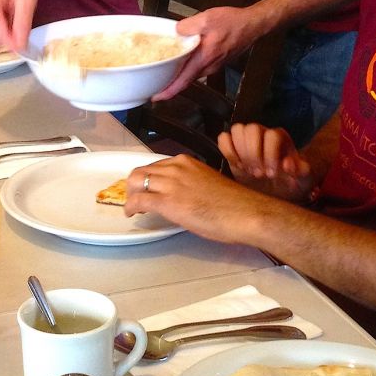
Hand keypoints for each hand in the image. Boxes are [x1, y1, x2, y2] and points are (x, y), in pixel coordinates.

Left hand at [124, 154, 267, 244]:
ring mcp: (171, 183)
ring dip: (131, 195)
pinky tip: (132, 214)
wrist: (244, 212)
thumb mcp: (207, 183)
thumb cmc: (233, 203)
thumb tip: (181, 195)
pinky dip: (131, 207)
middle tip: (137, 199)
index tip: (148, 189)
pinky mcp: (167, 201)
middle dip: (134, 185)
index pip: (156, 165)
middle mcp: (175, 167)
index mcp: (186, 161)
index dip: (148, 178)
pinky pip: (139, 200)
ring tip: (134, 208)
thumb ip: (190, 183)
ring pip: (136, 182)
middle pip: (141, 171)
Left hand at [152, 5, 259, 99]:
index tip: (155, 97)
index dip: (169, 91)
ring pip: (193, 75)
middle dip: (170, 85)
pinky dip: (188, 69)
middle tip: (154, 85)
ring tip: (164, 74)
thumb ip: (188, 25)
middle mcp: (209, 67)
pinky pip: (199, 69)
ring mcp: (215, 66)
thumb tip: (176, 31)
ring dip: (179, 77)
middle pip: (186, 81)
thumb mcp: (207, 18)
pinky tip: (183, 61)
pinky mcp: (218, 61)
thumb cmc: (233, 22)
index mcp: (204, 58)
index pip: (183, 81)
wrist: (253, 25)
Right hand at [218, 123, 313, 202]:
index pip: (272, 135)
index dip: (270, 154)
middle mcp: (263, 134)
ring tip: (247, 169)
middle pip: (252, 128)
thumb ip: (302, 170)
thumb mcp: (304, 179)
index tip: (272, 174)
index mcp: (281, 138)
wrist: (278, 191)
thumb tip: (287, 164)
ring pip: (237, 129)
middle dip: (253, 153)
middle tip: (258, 174)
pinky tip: (237, 166)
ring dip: (240, 151)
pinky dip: (227, 151)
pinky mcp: (234, 149)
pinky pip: (223, 138)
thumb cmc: (293, 183)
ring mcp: (247, 140)